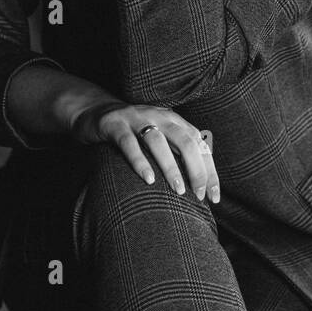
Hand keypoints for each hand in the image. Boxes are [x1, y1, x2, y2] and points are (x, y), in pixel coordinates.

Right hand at [73, 100, 220, 203]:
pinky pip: (129, 143)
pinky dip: (140, 161)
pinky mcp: (115, 125)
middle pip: (185, 141)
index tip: (214, 197)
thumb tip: (200, 188)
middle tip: (199, 195)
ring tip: (178, 190)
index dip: (210, 171)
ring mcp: (137, 119)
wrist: (97, 113)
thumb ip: (177, 154)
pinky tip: (148, 178)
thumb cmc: (134, 134)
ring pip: (158, 141)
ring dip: (171, 166)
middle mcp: (159, 116)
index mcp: (174, 120)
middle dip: (196, 169)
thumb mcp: (160, 138)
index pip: (199, 145)